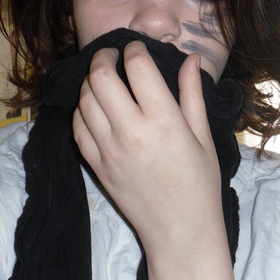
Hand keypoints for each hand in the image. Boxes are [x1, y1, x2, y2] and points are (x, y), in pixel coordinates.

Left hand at [73, 41, 235, 279]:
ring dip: (90, 81)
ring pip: (84, 100)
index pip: (137, 67)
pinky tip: (94, 105)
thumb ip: (192, 93)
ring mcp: (109, 150)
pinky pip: (77, 128)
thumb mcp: (203, 135)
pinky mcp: (96, 166)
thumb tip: (192, 59)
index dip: (134, 49)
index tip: (137, 48)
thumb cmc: (199, 182)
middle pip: (101, 77)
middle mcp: (131, 131)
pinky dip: (81, 109)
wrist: (180, 231)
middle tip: (112, 54)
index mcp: (163, 120)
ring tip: (103, 78)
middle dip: (104, 57)